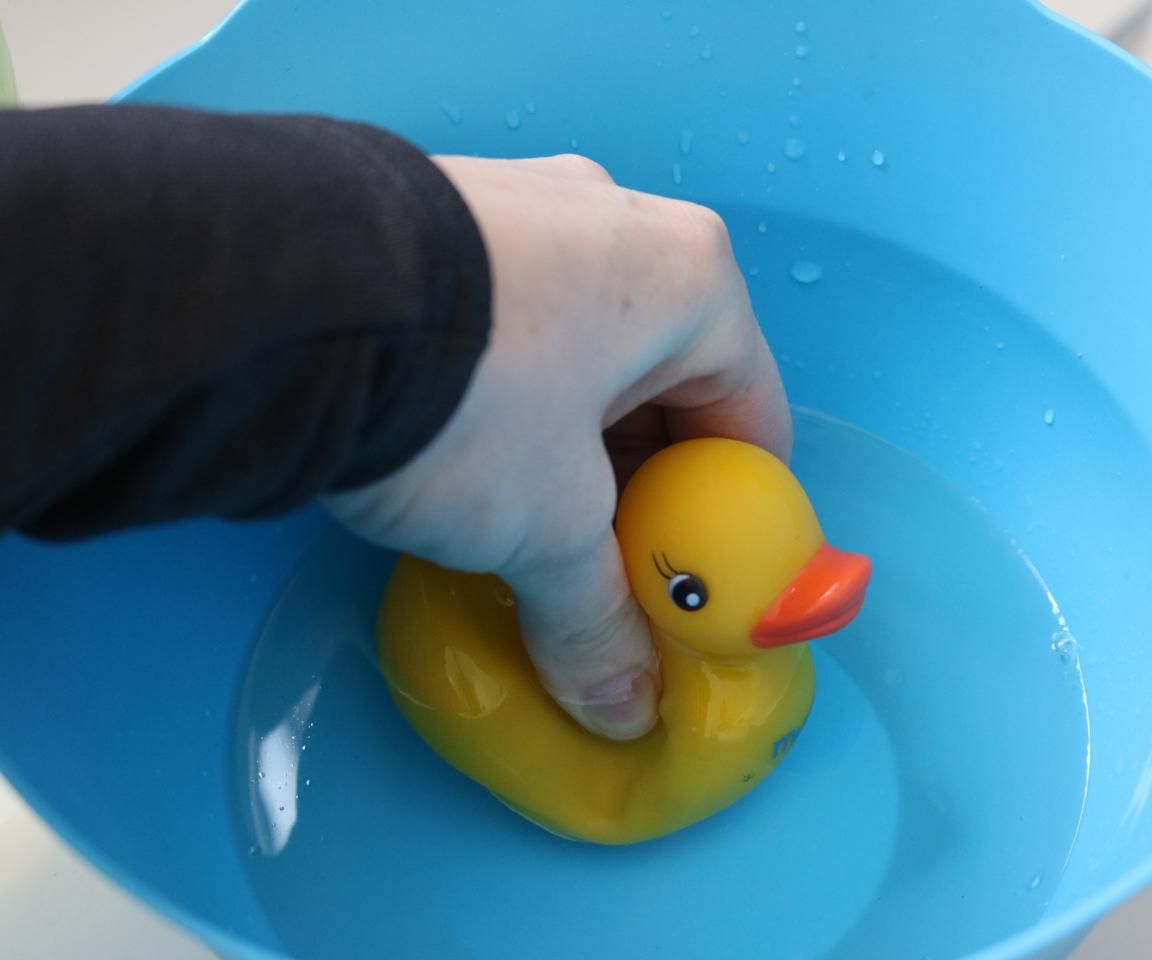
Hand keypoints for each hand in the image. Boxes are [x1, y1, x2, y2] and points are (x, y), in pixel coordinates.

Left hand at [324, 154, 789, 739]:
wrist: (274, 299)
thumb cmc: (465, 395)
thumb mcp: (548, 527)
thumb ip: (598, 618)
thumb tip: (622, 705)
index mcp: (687, 278)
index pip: (752, 422)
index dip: (732, 519)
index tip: (700, 582)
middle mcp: (615, 221)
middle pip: (665, 389)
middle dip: (643, 489)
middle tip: (609, 570)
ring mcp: (522, 211)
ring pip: (582, 358)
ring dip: (572, 447)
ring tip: (530, 525)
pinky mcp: (441, 222)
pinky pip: (511, 331)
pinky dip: (510, 402)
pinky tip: (467, 461)